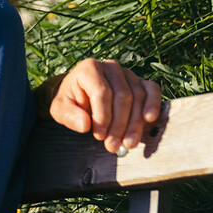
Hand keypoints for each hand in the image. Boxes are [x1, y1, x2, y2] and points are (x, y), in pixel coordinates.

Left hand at [48, 59, 163, 153]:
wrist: (81, 94)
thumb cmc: (71, 101)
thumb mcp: (59, 108)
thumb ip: (68, 115)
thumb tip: (85, 125)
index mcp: (89, 68)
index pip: (101, 92)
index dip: (102, 116)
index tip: (99, 136)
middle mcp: (111, 67)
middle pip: (122, 96)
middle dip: (119, 124)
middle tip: (113, 145)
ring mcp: (128, 74)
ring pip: (138, 97)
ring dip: (134, 123)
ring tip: (128, 143)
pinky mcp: (141, 82)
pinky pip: (152, 90)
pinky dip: (153, 104)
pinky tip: (149, 119)